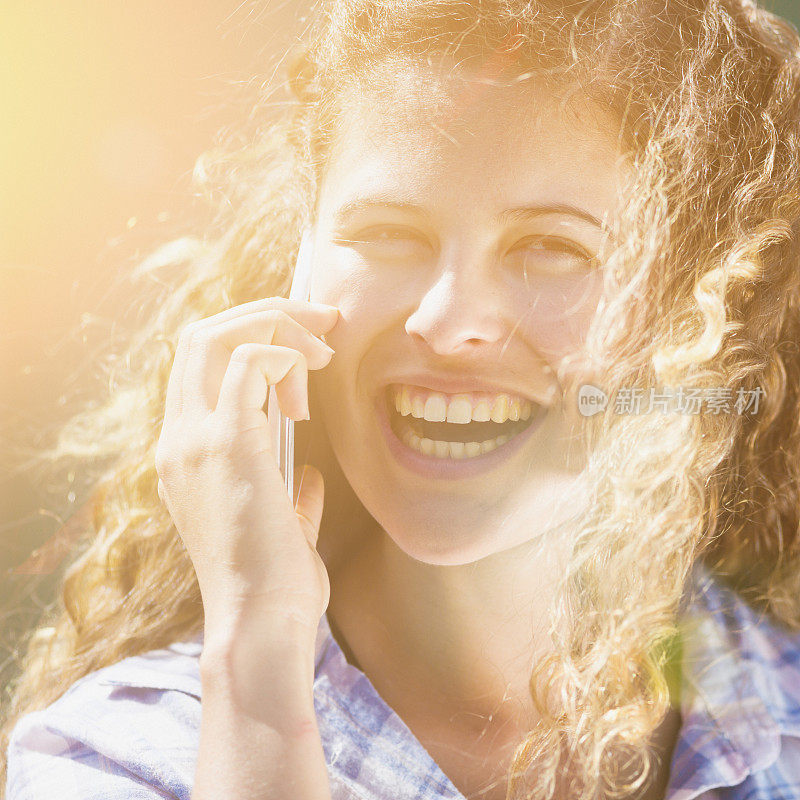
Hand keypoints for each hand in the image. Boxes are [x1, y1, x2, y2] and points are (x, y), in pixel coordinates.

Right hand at [155, 297, 338, 645]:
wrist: (264, 625)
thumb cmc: (277, 587)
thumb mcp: (282, 531)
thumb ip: (291, 498)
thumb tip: (310, 478)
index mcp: (186, 456)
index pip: (201, 367)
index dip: (251, 339)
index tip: (308, 349)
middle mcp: (178, 439)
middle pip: (202, 336)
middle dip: (267, 314)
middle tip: (323, 319)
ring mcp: (193, 439)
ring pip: (217, 336)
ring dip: (278, 325)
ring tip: (324, 349)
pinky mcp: (226, 444)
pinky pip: (249, 362)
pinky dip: (284, 355)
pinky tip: (310, 387)